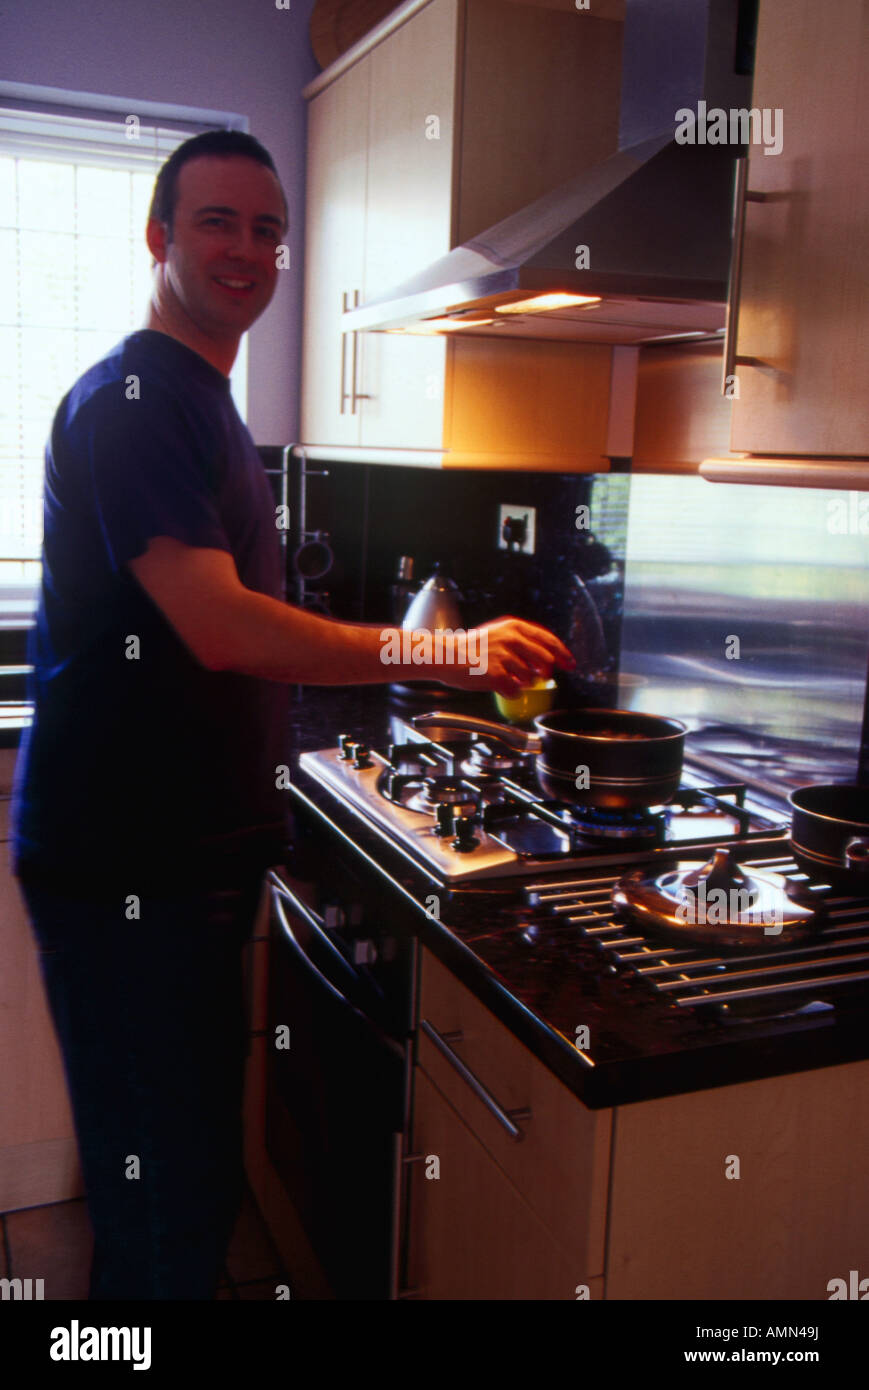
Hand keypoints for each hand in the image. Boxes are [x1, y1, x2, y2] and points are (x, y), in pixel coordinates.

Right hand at [438, 616, 575, 697]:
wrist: (444, 655)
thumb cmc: (469, 648)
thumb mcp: (497, 634)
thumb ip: (521, 642)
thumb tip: (543, 659)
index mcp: (513, 627)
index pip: (548, 640)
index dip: (563, 653)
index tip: (570, 664)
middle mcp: (510, 639)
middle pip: (545, 660)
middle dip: (547, 672)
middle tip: (541, 676)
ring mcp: (503, 656)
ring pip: (530, 677)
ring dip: (523, 682)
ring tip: (507, 677)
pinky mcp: (495, 674)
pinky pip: (514, 690)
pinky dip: (510, 692)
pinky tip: (500, 686)